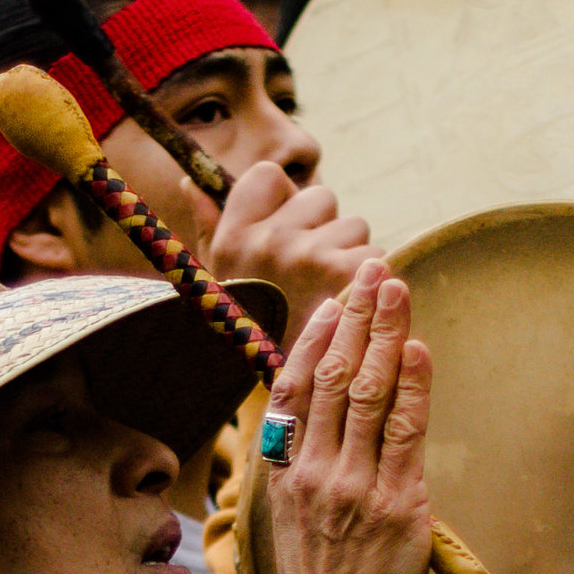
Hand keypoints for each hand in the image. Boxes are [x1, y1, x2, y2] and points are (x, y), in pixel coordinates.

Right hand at [209, 159, 374, 331]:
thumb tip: (194, 183)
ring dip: (352, 257)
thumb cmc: (252, 332)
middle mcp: (270, 240)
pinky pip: (379, 259)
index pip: (269, 176)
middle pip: (321, 198)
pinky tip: (355, 310)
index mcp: (236, 236)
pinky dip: (376, 285)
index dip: (283, 200)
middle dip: (324, 230)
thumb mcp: (219, 280)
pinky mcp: (351, 278)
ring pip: (356, 227)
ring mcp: (311, 257)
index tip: (284, 229)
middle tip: (312, 275)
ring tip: (332, 296)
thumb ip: (210, 226)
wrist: (286, 397)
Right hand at [254, 262, 431, 573]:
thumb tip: (321, 443)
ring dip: (386, 332)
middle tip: (374, 269)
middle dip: (356, 315)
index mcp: (285, 476)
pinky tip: (417, 349)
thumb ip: (306, 480)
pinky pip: (405, 431)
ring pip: (368, 391)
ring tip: (397, 287)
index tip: (335, 303)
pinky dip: (412, 385)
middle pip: (334, 375)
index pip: (295, 388)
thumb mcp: (292, 530)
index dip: (316, 338)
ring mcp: (355, 486)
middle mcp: (315, 472)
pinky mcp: (398, 506)